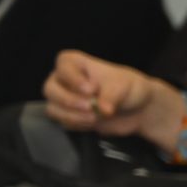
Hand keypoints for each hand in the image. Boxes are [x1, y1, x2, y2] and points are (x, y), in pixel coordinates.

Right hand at [42, 50, 184, 147]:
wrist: (137, 109)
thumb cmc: (128, 88)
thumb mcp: (122, 86)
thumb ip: (110, 96)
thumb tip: (102, 110)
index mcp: (75, 63)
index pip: (62, 66)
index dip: (73, 79)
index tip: (91, 89)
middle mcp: (63, 79)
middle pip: (50, 89)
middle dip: (69, 101)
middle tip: (90, 107)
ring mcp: (63, 98)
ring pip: (53, 108)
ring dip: (73, 115)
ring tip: (95, 117)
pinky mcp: (68, 115)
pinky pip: (62, 122)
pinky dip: (77, 124)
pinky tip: (93, 123)